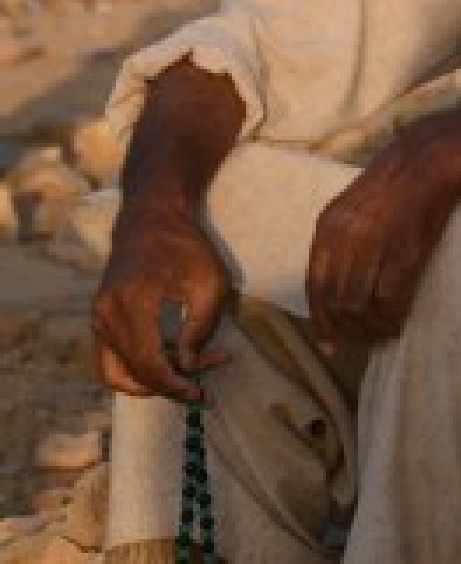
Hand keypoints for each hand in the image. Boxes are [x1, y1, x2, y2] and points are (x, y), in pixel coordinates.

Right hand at [93, 203, 232, 401]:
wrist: (151, 220)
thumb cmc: (187, 247)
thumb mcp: (210, 282)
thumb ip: (200, 327)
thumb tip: (188, 366)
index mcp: (132, 303)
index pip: (148, 362)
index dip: (174, 385)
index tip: (201, 393)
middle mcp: (106, 315)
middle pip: (132, 372)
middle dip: (168, 386)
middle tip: (201, 387)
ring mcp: (97, 319)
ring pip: (115, 373)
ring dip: (149, 384)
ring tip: (184, 380)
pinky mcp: (99, 320)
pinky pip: (111, 360)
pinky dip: (136, 371)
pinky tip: (167, 366)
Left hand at [306, 121, 460, 346]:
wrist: (428, 161)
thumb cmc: (395, 184)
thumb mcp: (354, 209)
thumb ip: (341, 243)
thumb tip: (338, 284)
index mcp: (327, 228)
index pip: (314, 286)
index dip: (321, 320)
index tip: (330, 343)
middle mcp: (344, 240)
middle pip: (335, 301)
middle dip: (346, 330)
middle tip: (361, 342)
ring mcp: (373, 247)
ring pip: (359, 305)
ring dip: (369, 328)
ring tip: (381, 333)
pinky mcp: (403, 253)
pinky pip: (388, 299)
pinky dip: (391, 318)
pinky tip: (398, 322)